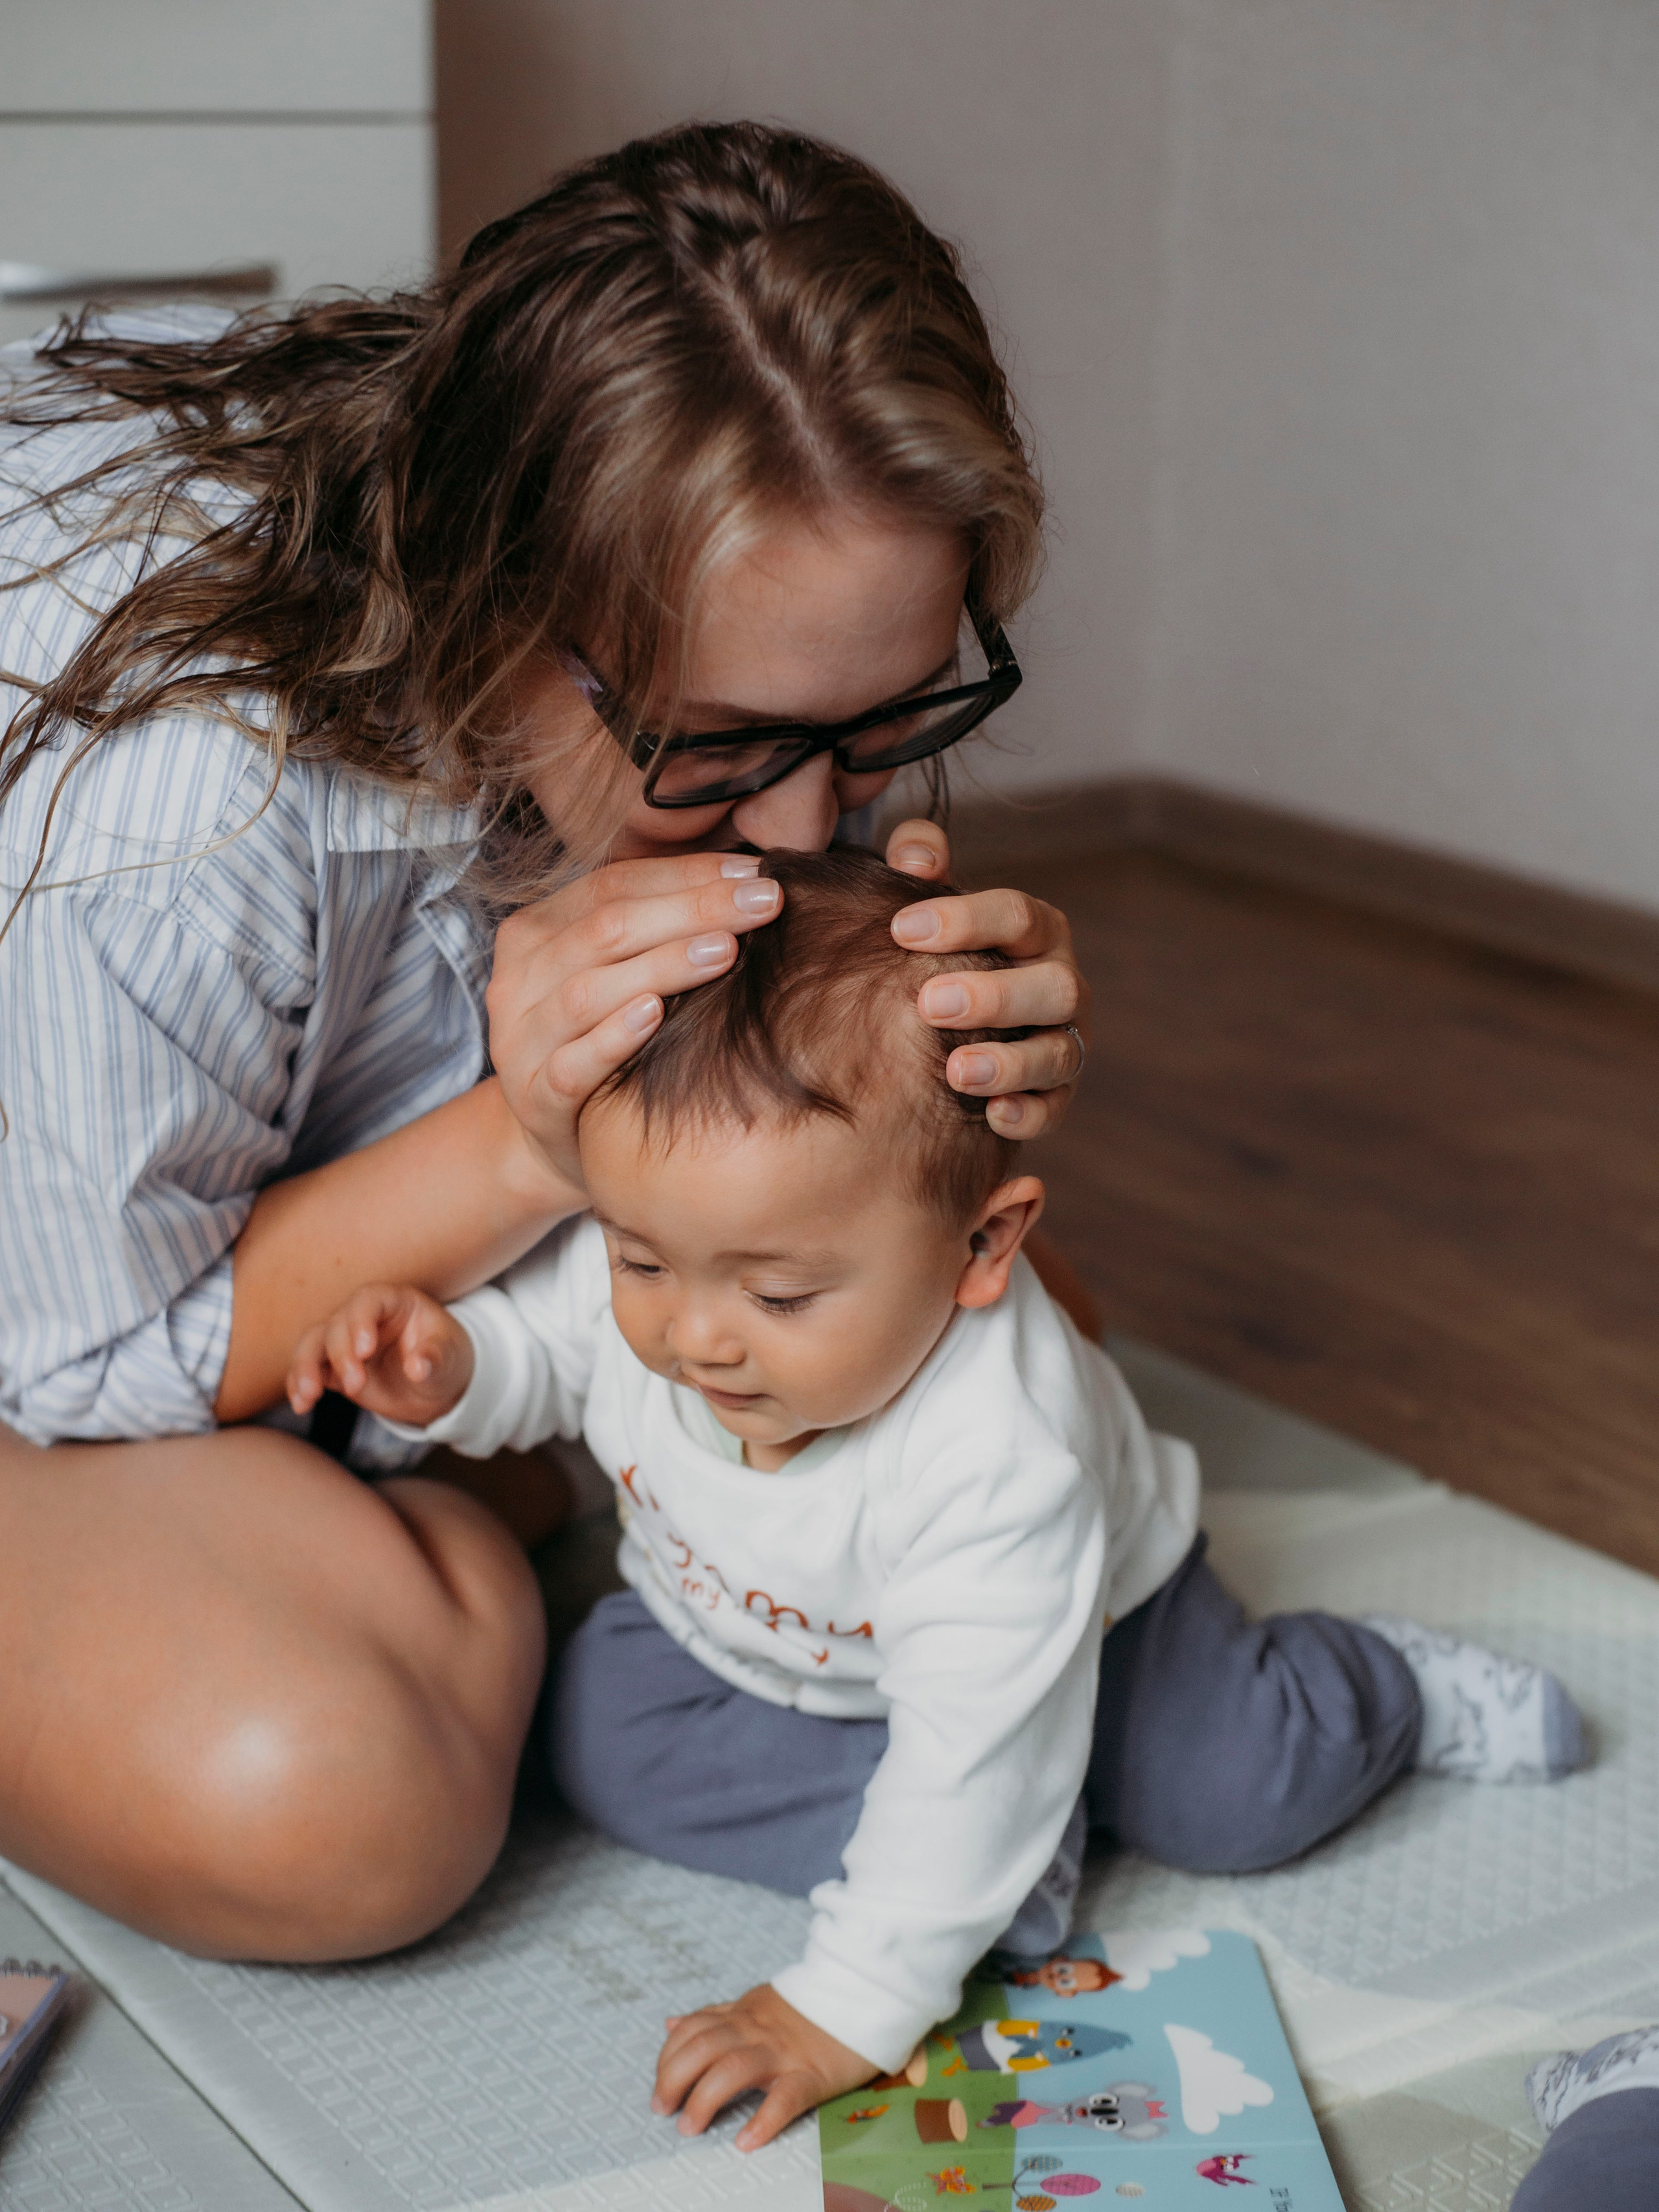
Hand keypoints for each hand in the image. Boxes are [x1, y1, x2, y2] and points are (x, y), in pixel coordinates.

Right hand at [286, 1285, 473, 1428]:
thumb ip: (434, 1357)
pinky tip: (301, 1405)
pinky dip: (299, 1384)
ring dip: (305, 1368)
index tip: (365, 1351)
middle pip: (337, 1323)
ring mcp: (345, 1340)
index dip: (361, 1321)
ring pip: (313, 1343)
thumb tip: (418, 1368)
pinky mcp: (333, 1367)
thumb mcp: (449, 1357)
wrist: (435, 1386)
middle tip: (357, 1387)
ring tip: (308, 1397)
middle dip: (341, 1355)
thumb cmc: (445, 1359)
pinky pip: (308, 1368)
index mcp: (394, 1302)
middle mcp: (364, 1317)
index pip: (368, 1300)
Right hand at [486, 853, 784, 1192]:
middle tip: (765, 901)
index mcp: (539, 931)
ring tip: (726, 951)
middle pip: (607, 928)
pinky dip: (614, 1036)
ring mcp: (521, 1039)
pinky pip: (571, 1064)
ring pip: (588, 990)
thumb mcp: (624, 974)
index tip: (757, 871)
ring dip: (661, 966)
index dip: (687, 874)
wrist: (565, 1142)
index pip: (615, 884)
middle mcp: (521, 978)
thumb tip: (750, 877)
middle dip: (693, 909)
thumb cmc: (610, 1044)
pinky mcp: (534, 1097)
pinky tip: (657, 1015)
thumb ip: (661, 926)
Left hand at [652, 1982, 875, 2150]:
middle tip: (665, 2110)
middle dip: (675, 2078)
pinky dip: (763, 2120)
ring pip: (734, 2068)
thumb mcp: (754, 2003)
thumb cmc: (807, 2008)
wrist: (863, 1994)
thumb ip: (713, 2016)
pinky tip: (746, 2140)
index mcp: (742, 2015)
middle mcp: (756, 2030)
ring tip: (691, 2127)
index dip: (667, 2059)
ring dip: (705, 2098)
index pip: (691, 2030)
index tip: (659, 2089)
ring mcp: (784, 2051)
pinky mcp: (812, 2074)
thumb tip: (670, 2024)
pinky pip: (785, 2097)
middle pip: (703, 2047)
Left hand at [884, 819, 1088, 1139]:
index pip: (1014, 915)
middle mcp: (1059, 981)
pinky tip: (993, 1116)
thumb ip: (919, 864)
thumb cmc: (935, 954)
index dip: (964, 920)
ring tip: (956, 1073)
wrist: (943, 1025)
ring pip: (1060, 1051)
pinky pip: (1054, 1107)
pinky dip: (1028, 1113)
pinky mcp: (1056, 1094)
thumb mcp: (926, 907)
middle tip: (928, 1004)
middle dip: (994, 996)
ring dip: (1011, 1063)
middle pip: (1052, 985)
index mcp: (1032, 930)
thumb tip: (916, 855)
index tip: (901, 929)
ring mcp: (1064, 1039)